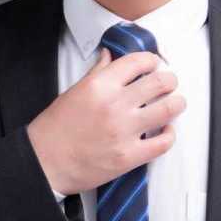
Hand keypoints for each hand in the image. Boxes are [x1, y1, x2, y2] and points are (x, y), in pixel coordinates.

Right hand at [28, 47, 185, 194]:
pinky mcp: (129, 156)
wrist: (44, 163)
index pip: (138, 62)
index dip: (152, 60)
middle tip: (169, 83)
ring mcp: (124, 131)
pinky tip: (166, 130)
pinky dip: (170, 134)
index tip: (154, 64)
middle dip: (169, 80)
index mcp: (100, 85)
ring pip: (169, 108)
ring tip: (175, 103)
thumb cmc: (55, 129)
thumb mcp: (73, 92)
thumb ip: (97, 72)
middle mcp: (115, 105)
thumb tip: (110, 56)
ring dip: (176, 103)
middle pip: (161, 81)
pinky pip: (164, 142)